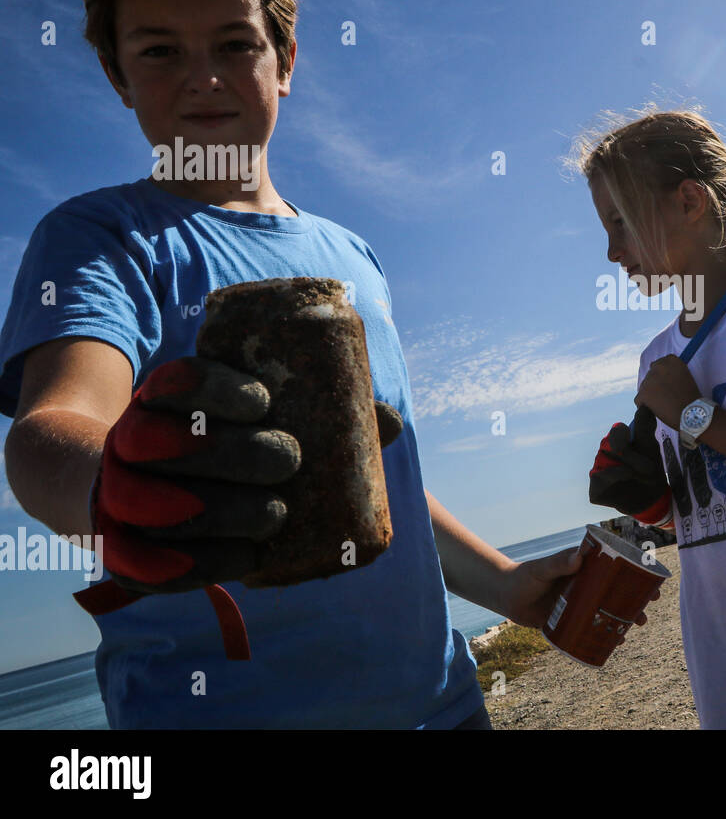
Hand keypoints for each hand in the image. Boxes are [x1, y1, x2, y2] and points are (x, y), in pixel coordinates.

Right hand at [94, 356, 301, 593]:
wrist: (143, 486)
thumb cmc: (225, 449)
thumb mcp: (252, 421)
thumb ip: (309, 415)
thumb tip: (392, 415)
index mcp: (164, 399)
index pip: (178, 380)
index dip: (214, 388)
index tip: (263, 402)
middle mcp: (130, 439)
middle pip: (153, 439)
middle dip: (227, 452)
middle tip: (288, 460)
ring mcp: (115, 491)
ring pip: (136, 499)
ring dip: (210, 510)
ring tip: (273, 514)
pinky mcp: (115, 544)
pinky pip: (133, 560)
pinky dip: (186, 564)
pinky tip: (245, 559)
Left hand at [500, 547, 658, 635]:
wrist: (506, 596)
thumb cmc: (525, 577)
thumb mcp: (543, 569)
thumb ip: (558, 563)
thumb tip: (578, 558)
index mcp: (585, 569)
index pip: (615, 569)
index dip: (635, 574)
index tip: (651, 581)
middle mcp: (586, 586)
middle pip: (616, 593)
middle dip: (634, 602)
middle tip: (645, 613)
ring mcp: (580, 604)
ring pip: (607, 611)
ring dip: (622, 620)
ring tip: (633, 628)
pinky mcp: (571, 620)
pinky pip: (591, 628)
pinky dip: (604, 635)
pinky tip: (614, 643)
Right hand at [589, 405, 670, 517]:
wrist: (651, 498)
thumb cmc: (650, 470)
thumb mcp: (651, 449)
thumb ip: (645, 428)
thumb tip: (643, 407)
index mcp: (617, 442)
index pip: (616, 431)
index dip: (623, 435)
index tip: (633, 439)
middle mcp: (605, 454)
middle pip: (609, 446)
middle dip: (629, 455)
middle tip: (647, 467)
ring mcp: (598, 470)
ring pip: (603, 461)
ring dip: (625, 467)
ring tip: (640, 475)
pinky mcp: (595, 488)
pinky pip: (599, 478)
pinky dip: (614, 476)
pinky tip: (627, 478)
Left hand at [634, 355, 700, 428]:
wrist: (691, 413)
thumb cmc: (691, 398)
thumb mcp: (685, 377)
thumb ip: (672, 373)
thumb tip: (661, 378)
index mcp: (671, 360)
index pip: (660, 363)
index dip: (663, 375)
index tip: (666, 384)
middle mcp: (658, 366)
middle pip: (651, 374)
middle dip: (655, 384)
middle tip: (664, 396)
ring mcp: (649, 380)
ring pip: (644, 388)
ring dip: (650, 395)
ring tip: (663, 404)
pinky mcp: (642, 393)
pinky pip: (639, 399)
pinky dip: (645, 406)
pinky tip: (656, 410)